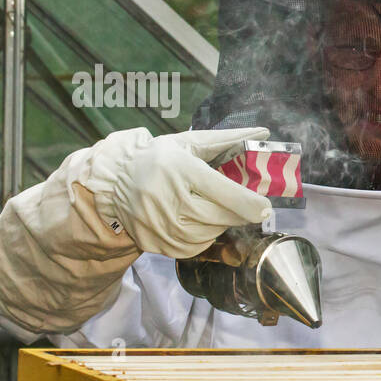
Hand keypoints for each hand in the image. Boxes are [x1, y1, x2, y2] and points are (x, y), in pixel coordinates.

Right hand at [85, 127, 274, 258]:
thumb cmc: (159, 157)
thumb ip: (228, 140)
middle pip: (221, 216)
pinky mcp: (155, 242)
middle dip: (238, 213)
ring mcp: (159, 224)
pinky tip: (196, 223)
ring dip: (219, 225)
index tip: (265, 207)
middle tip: (241, 206)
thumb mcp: (189, 143)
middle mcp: (168, 198)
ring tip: (210, 209)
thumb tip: (264, 132)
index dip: (251, 203)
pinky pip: (193, 248)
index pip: (225, 192)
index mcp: (181, 169)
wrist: (115, 179)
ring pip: (210, 234)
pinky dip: (202, 238)